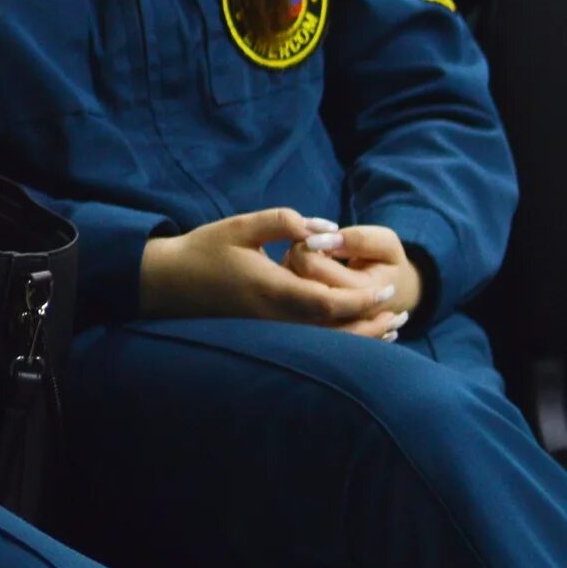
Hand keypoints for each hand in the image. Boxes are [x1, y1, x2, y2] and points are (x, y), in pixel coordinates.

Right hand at [138, 209, 402, 331]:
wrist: (165, 283)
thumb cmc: (202, 251)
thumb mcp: (238, 227)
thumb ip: (281, 221)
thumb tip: (320, 227)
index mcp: (273, 290)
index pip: (331, 303)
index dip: (365, 299)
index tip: (390, 289)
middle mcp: (276, 319)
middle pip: (337, 332)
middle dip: (373, 324)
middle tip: (401, 313)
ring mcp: (270, 332)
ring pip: (326, 344)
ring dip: (360, 338)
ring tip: (387, 330)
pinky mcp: (265, 336)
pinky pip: (312, 345)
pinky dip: (338, 343)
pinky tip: (352, 336)